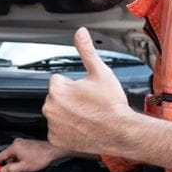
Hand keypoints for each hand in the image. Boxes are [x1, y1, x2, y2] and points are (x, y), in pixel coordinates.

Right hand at [0, 138, 70, 171]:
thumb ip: (11, 169)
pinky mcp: (26, 145)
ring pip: (13, 156)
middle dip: (8, 165)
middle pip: (7, 156)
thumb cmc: (41, 156)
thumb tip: (3, 170)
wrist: (52, 151)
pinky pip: (18, 154)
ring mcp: (22, 143)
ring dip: (15, 163)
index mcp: (15, 147)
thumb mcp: (24, 166)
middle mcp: (17, 143)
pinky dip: (19, 160)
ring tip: (21, 169)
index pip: (0, 156)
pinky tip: (24, 164)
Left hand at [42, 27, 135, 154]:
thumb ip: (86, 51)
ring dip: (66, 114)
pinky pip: (57, 131)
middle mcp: (50, 107)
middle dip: (68, 99)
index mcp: (57, 89)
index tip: (86, 92)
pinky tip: (81, 128)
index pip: (58, 81)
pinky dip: (66, 130)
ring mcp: (52, 125)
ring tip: (86, 116)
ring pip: (56, 114)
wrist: (121, 132)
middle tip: (88, 104)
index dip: (73, 85)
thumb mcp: (101, 72)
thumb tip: (80, 32)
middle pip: (56, 97)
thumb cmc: (112, 104)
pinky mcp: (55, 139)